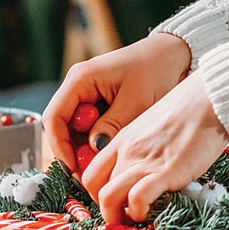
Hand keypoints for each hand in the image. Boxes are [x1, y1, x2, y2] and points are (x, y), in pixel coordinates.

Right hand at [42, 33, 190, 173]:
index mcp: (80, 79)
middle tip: (90, 175)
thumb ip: (113, 124)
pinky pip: (92, 129)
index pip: (54, 117)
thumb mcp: (136, 100)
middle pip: (63, 127)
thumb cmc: (156, 69)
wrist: (174, 55)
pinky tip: (111, 155)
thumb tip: (94, 148)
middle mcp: (79, 88)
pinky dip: (99, 143)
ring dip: (87, 150)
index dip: (60, 146)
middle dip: (74, 152)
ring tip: (104, 167)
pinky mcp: (101, 106)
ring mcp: (89, 97)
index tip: (72, 168)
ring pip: (77, 132)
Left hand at [81, 72, 228, 223]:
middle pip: (96, 189)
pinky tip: (150, 211)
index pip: (91, 174)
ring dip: (117, 217)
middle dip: (106, 209)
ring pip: (107, 198)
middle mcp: (126, 152)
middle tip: (123, 217)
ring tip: (134, 219)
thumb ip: (144, 149)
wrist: (209, 101)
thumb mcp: (154, 128)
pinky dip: (139, 212)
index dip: (96, 195)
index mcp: (122, 140)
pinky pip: (137, 199)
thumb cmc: (189, 112)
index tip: (112, 204)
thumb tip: (147, 170)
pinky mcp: (165, 172)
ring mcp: (143, 162)